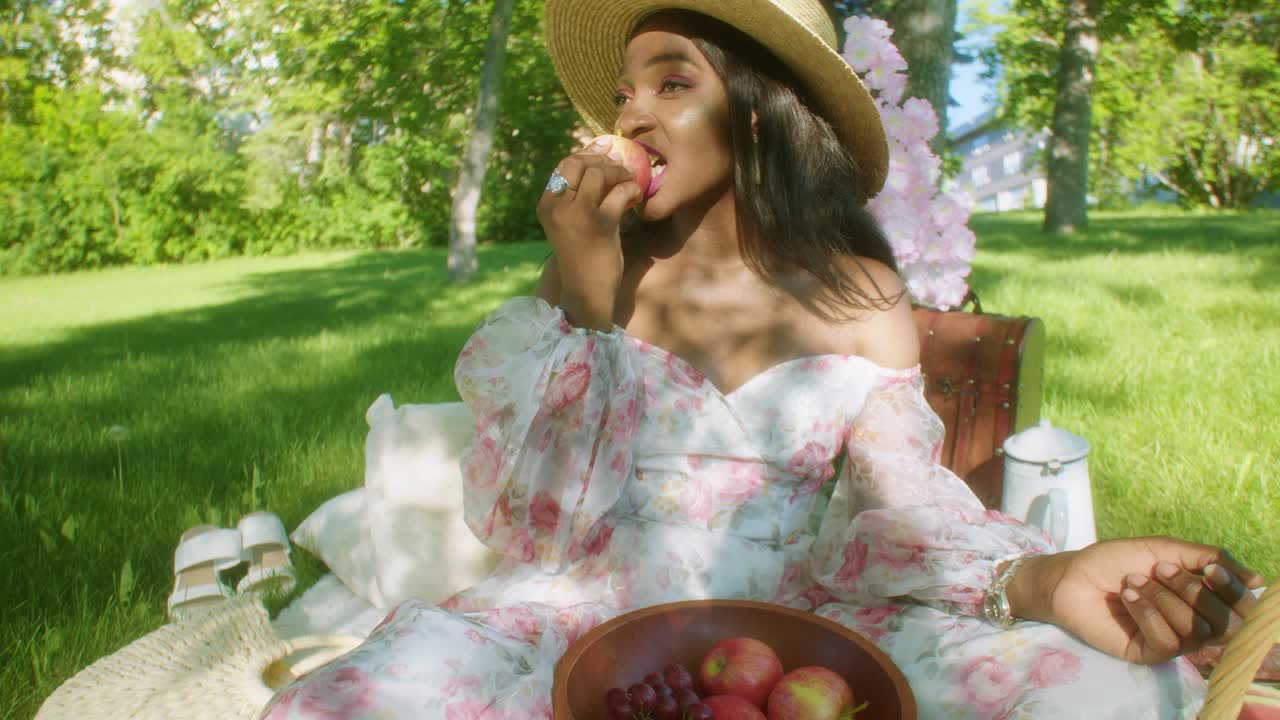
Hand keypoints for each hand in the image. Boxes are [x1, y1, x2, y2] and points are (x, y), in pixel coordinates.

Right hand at [535, 137, 644, 330]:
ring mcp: (579, 215)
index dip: (587, 156)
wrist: (586, 290)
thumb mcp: (568, 223)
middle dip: (603, 162)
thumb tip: (596, 157)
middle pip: (580, 163)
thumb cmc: (580, 255)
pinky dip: (632, 188)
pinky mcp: (602, 224)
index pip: (564, 165)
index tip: (604, 159)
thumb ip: (575, 196)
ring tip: (628, 182)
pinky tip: (636, 196)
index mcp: (547, 205)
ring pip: (600, 173)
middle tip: (619, 171)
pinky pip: (620, 191)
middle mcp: (559, 207)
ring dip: (619, 172)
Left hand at [1008, 536, 1264, 664]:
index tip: (1212, 570)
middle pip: (1223, 623)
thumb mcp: (1165, 549)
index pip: (1240, 608)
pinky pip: (1168, 641)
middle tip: (1160, 568)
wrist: (1073, 575)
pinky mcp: (1150, 653)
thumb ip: (1209, 558)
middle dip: (1193, 591)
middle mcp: (1192, 621)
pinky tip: (1127, 596)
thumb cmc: (1116, 560)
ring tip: (1133, 580)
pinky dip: (1148, 612)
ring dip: (1163, 598)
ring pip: (1195, 631)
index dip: (1233, 591)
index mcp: (1201, 598)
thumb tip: (1258, 580)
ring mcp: (1172, 640)